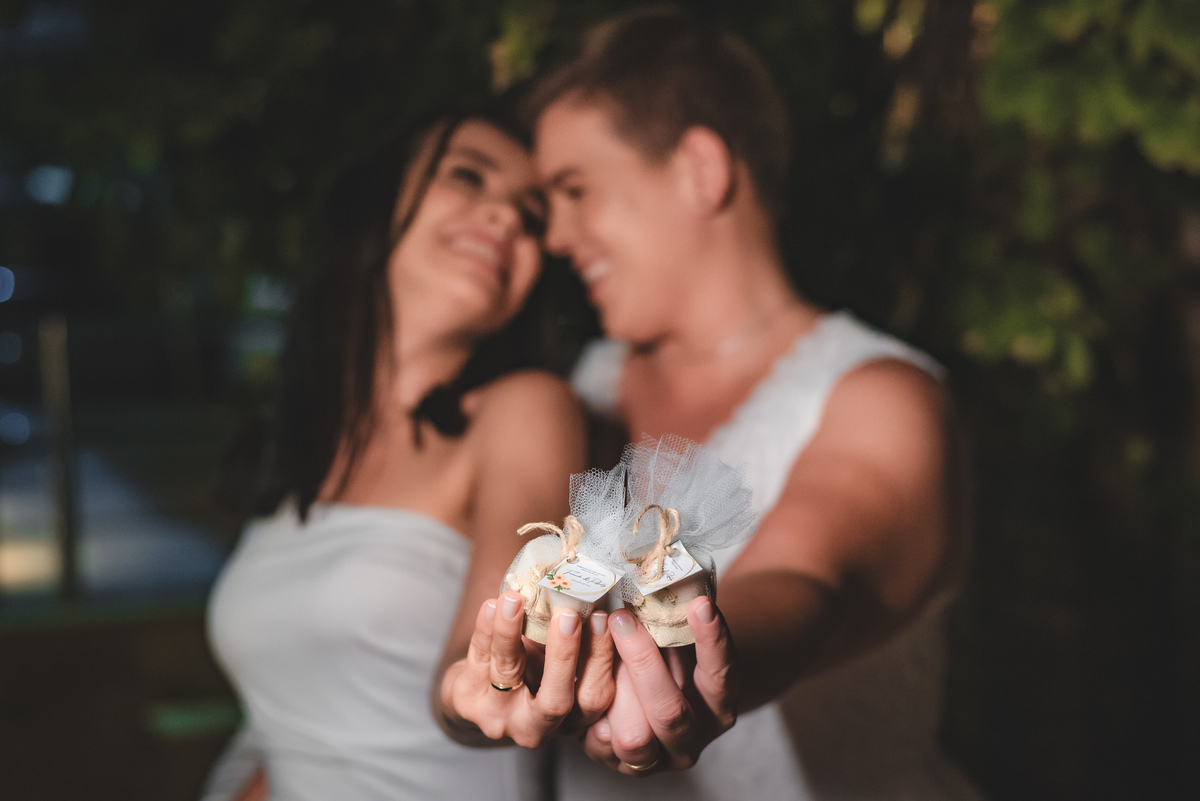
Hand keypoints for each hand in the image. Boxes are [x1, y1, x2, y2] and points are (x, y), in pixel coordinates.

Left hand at [441, 591, 613, 747]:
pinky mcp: (467, 701)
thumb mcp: (559, 660)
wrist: (480, 689)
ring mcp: (500, 717)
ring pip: (508, 675)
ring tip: (514, 599)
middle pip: (556, 701)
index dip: (602, 658)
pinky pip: (478, 660)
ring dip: (511, 633)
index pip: (595, 696)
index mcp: (572, 719)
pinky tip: (491, 606)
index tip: (605, 618)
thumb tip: (597, 594)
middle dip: (563, 656)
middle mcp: (539, 727)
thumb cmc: (533, 667)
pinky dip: (484, 630)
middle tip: (568, 617)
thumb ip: (579, 640)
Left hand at [581, 596, 736, 775]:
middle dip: (642, 662)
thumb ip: (677, 619)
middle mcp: (692, 739)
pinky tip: (581, 681)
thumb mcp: (681, 638)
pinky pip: (599, 744)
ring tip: (595, 648)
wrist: (656, 698)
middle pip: (670, 710)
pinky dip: (589, 714)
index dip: (712, 641)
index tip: (700, 604)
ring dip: (611, 691)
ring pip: (633, 736)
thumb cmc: (670, 657)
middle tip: (619, 618)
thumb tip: (665, 573)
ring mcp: (656, 758)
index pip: (721, 676)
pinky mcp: (619, 764)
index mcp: (718, 706)